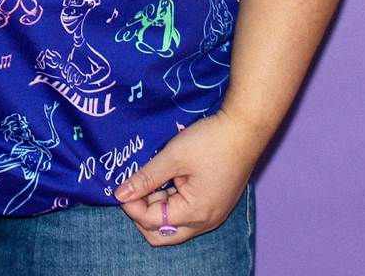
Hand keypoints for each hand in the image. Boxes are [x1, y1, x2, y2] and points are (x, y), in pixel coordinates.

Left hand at [113, 109, 266, 246]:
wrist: (245, 129)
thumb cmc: (210, 141)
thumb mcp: (173, 157)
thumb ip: (145, 178)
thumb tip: (119, 195)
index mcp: (195, 213)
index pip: (152, 222)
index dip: (132, 206)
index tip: (121, 186)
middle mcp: (205, 222)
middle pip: (163, 234)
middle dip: (143, 214)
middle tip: (135, 188)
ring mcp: (213, 214)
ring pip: (175, 223)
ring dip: (158, 207)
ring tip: (151, 178)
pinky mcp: (216, 204)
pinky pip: (187, 213)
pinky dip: (172, 201)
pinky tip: (167, 179)